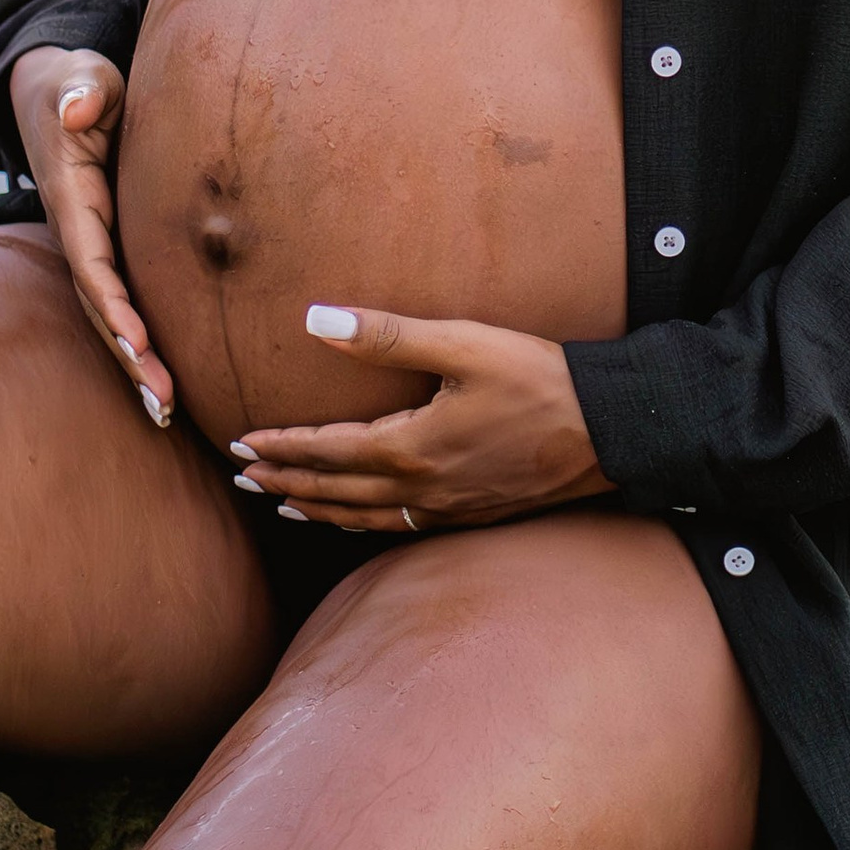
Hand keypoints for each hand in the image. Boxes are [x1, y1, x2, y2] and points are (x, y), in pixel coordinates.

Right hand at [6, 46, 176, 431]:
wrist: (61, 93)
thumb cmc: (77, 84)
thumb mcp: (79, 76)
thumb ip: (82, 89)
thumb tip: (79, 106)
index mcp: (72, 196)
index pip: (91, 258)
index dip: (114, 303)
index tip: (139, 343)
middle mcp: (78, 230)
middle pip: (101, 303)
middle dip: (128, 355)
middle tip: (162, 402)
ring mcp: (93, 244)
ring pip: (112, 313)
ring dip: (135, 362)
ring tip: (167, 410)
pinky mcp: (111, 248)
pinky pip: (125, 300)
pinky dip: (141, 341)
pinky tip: (167, 379)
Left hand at [230, 304, 610, 532]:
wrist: (607, 432)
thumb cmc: (537, 380)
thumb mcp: (463, 344)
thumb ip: (386, 336)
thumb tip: (316, 322)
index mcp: (411, 448)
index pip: (327, 451)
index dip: (281, 448)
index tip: (242, 443)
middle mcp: (421, 489)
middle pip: (335, 493)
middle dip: (285, 483)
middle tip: (242, 478)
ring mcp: (447, 509)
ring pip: (364, 518)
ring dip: (317, 509)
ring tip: (282, 505)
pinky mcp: (471, 515)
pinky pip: (398, 527)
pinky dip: (362, 524)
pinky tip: (359, 517)